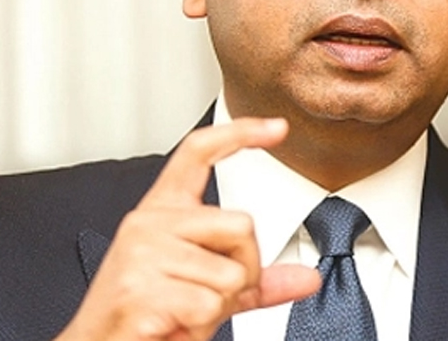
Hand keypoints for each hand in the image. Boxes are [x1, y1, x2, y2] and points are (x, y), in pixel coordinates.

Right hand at [57, 118, 321, 340]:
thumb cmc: (148, 317)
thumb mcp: (206, 290)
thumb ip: (255, 280)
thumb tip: (307, 277)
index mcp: (163, 212)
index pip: (199, 153)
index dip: (240, 133)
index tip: (277, 127)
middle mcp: (149, 224)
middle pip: (241, 224)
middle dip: (242, 271)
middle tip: (207, 296)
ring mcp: (142, 253)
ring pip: (230, 274)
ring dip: (218, 308)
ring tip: (183, 314)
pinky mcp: (140, 289)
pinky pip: (209, 306)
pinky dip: (201, 327)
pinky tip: (174, 326)